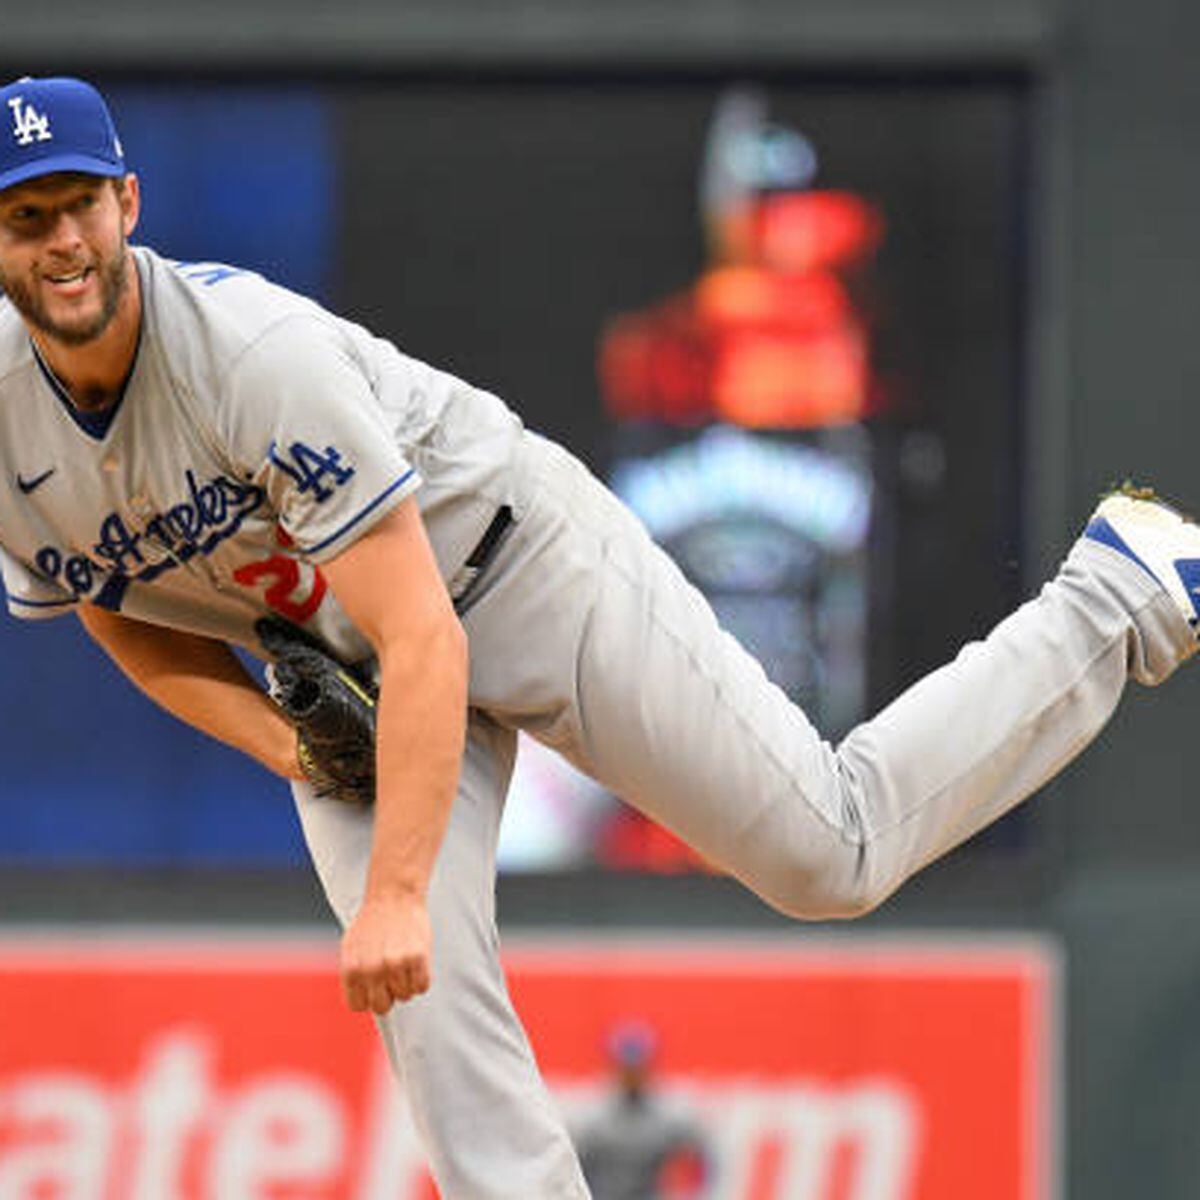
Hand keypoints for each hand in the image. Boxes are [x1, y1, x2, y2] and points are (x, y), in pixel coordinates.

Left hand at [340, 894, 431, 1013]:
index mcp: (351, 969)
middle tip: (392, 974)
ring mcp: (395, 965)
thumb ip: (353, 976)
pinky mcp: (417, 957)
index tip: (375, 984)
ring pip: (405, 996)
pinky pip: (423, 986)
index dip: (368, 996)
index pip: (358, 1005)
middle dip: (388, 993)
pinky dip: (422, 978)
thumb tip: (361, 1001)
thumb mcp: (350, 948)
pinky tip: (416, 961)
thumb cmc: (372, 922)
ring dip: (407, 982)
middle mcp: (371, 970)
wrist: (393, 895)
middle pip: (382, 1007)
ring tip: (404, 961)